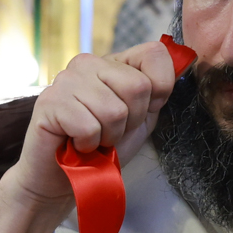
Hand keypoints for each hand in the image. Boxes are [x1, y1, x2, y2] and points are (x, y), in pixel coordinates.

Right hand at [0, 42, 179, 232]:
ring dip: (107, 137)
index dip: (159, 90)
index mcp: (113, 63)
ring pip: (113, 110)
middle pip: (138, 87)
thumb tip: (183, 62)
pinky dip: (87, 145)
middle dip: (129, 121)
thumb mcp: (141, 118)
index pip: (155, 53)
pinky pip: (88, 126)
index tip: (138, 113)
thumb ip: (158, 91)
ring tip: (91, 139)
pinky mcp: (49, 102)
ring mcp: (65, 79)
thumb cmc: (102, 149)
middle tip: (108, 132)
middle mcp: (88, 63)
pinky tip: (75, 144)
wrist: (64, 179)